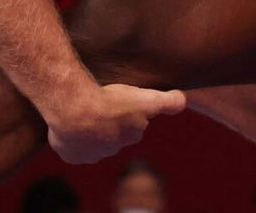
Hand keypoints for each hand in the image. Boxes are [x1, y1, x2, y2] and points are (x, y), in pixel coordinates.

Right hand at [44, 83, 186, 163]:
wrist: (74, 110)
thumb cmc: (111, 102)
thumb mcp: (147, 99)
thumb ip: (169, 101)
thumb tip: (183, 100)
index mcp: (132, 135)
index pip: (134, 123)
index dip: (129, 110)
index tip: (120, 100)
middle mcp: (113, 149)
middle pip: (114, 133)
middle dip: (111, 121)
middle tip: (102, 104)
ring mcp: (91, 154)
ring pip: (93, 141)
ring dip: (90, 128)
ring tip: (85, 110)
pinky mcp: (71, 155)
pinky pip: (72, 147)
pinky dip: (71, 137)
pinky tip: (71, 124)